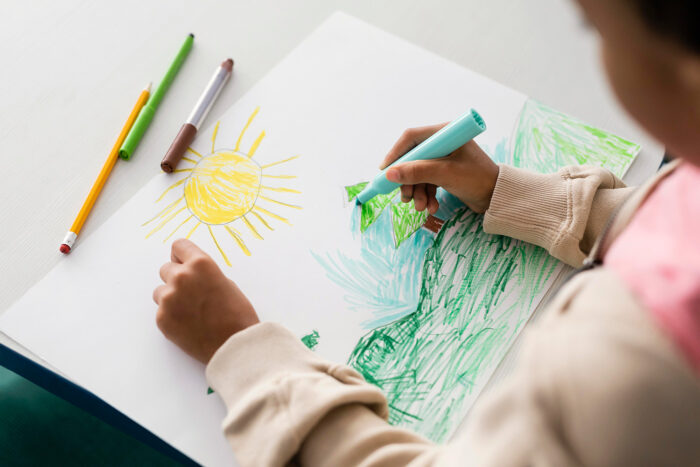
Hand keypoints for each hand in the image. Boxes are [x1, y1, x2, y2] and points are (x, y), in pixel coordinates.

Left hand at [153, 239, 258, 363]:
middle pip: (166, 268)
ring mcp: (169, 298)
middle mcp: (181, 277)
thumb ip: (203, 273)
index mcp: (200, 264)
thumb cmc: (237, 314)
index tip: (184, 263)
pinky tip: (188, 323)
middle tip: (191, 293)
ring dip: (171, 297)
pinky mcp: (162, 318)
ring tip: (191, 311)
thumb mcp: (225, 282)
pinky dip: (171, 315)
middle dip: (176, 278)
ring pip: (160, 291)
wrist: (234, 345)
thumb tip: (188, 271)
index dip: (182, 256)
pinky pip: (161, 310)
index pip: (178, 246)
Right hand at [381, 124, 498, 213]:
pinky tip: (431, 206)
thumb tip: (389, 173)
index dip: (396, 154)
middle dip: (408, 180)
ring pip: (418, 173)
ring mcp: (443, 158)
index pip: (411, 138)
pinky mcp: (445, 172)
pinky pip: (426, 181)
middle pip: (412, 158)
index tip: (385, 172)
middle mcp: (442, 142)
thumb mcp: (445, 174)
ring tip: (421, 207)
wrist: (498, 197)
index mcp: (444, 133)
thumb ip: (416, 172)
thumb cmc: (477, 179)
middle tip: (405, 197)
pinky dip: (426, 194)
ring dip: (416, 191)